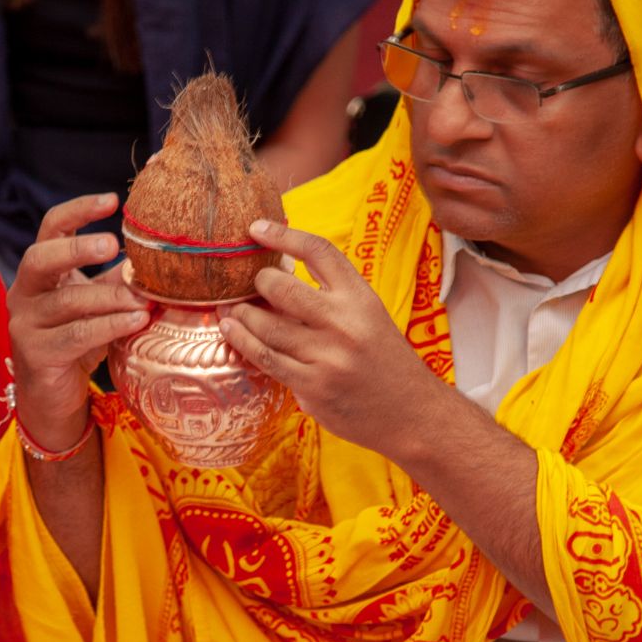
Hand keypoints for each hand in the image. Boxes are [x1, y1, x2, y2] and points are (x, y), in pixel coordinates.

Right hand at [9, 194, 151, 450]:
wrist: (54, 398)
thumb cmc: (78, 342)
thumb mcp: (97, 304)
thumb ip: (116, 279)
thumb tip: (158, 254)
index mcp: (40, 272)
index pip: (50, 228)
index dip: (78, 210)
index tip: (113, 200)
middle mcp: (24, 293)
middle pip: (41, 258)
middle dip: (78, 249)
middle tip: (113, 244)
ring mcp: (25, 325)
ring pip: (66, 302)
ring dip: (109, 298)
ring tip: (144, 299)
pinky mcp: (37, 356)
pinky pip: (75, 336)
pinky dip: (109, 326)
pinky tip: (136, 322)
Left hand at [219, 220, 443, 454]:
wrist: (411, 412)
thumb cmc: (384, 361)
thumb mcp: (368, 317)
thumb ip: (331, 298)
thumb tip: (278, 278)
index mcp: (361, 297)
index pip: (318, 252)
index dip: (283, 235)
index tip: (255, 229)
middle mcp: (345, 323)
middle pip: (282, 287)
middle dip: (257, 282)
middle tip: (248, 284)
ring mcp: (328, 356)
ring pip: (266, 326)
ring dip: (240, 314)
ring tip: (230, 307)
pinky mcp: (313, 386)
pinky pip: (266, 358)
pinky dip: (242, 342)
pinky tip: (230, 330)